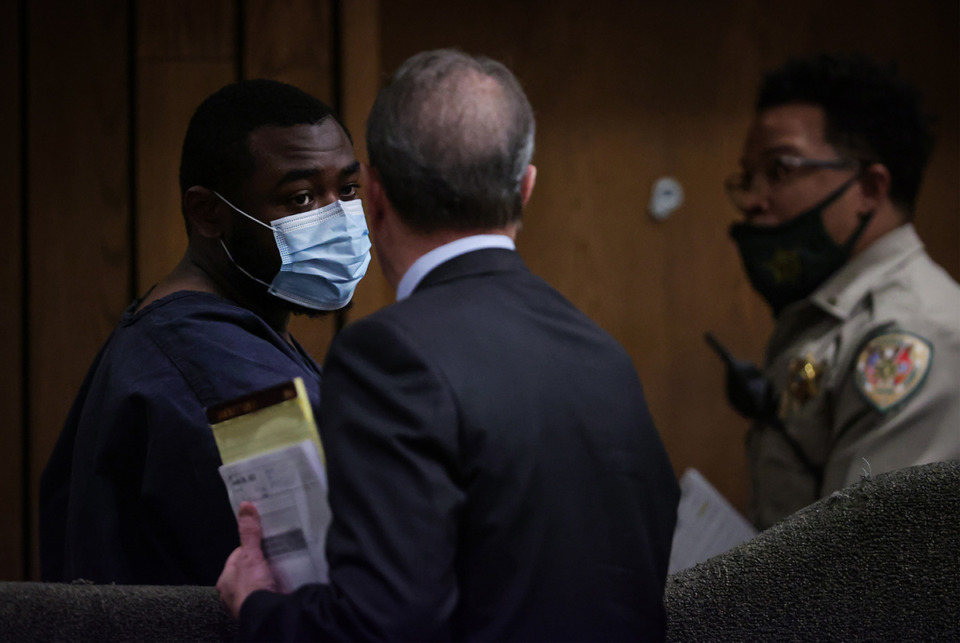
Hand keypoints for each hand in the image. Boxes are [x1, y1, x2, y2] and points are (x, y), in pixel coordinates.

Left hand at [217, 501, 278, 617]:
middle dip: (263, 561)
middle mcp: (235, 592)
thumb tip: (245, 507)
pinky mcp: (264, 606)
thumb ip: (249, 533)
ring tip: (285, 563)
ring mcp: (249, 600)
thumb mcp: (249, 555)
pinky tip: (288, 579)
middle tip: (277, 551)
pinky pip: (272, 591)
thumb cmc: (251, 590)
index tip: (264, 539)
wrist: (266, 615)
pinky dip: (279, 585)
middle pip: (251, 568)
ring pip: (262, 580)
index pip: (238, 556)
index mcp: (226, 580)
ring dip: (272, 574)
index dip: (251, 546)